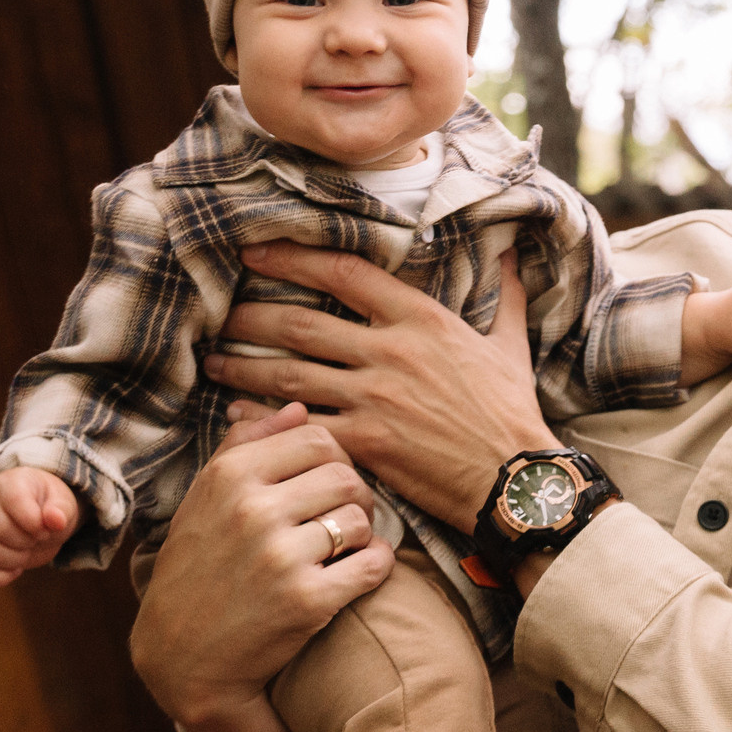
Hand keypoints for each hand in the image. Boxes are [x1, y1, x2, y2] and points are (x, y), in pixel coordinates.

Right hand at [0, 468, 80, 586]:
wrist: (37, 516)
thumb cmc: (49, 505)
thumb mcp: (63, 502)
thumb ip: (61, 509)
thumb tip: (56, 520)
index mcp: (10, 483)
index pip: (14, 500)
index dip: (32, 520)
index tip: (45, 528)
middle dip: (27, 541)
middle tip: (40, 538)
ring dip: (14, 560)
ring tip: (28, 550)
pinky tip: (15, 570)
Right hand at [130, 402, 389, 731]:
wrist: (184, 656)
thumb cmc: (198, 569)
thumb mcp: (205, 499)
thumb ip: (247, 445)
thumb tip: (298, 407)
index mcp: (229, 476)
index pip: (315, 437)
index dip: (333, 458)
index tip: (325, 483)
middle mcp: (253, 510)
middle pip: (345, 476)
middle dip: (355, 496)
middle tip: (344, 517)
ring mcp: (280, 556)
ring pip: (361, 519)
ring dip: (362, 535)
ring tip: (343, 548)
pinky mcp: (307, 601)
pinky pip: (374, 563)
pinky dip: (376, 566)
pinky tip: (358, 573)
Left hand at [201, 245, 547, 532]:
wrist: (517, 480)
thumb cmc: (514, 414)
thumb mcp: (511, 346)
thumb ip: (505, 297)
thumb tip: (509, 253)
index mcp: (422, 320)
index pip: (346, 272)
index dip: (295, 257)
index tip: (258, 251)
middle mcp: (391, 352)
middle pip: (302, 324)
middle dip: (253, 315)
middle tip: (221, 312)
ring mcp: (375, 399)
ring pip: (291, 375)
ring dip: (245, 366)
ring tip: (213, 362)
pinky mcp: (367, 444)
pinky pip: (302, 426)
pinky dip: (265, 421)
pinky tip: (238, 415)